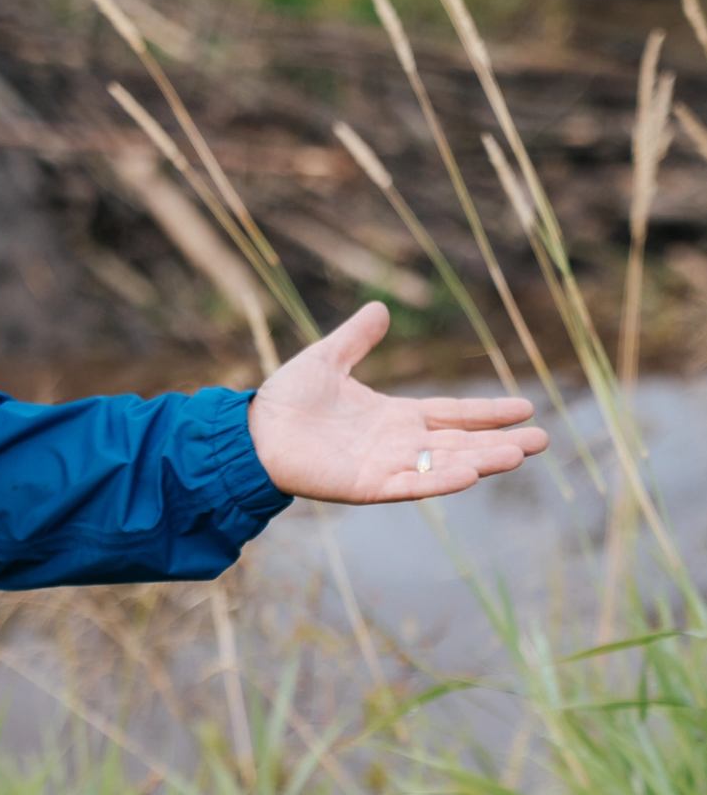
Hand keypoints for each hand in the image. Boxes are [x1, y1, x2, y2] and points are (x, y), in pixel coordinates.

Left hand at [248, 301, 546, 504]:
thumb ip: (356, 338)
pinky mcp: (365, 485)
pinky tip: (471, 473)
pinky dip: (439, 481)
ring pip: (443, 464)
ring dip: (481, 460)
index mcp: (393, 416)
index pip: (451, 413)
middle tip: (544, 439)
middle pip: (459, 442)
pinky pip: (410, 485)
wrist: (250, 431)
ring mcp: (383, 466)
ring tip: (520, 453)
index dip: (487, 412)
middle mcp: (396, 444)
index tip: (526, 407)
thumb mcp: (327, 359)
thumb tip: (381, 308)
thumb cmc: (285, 400)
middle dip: (501, 441)